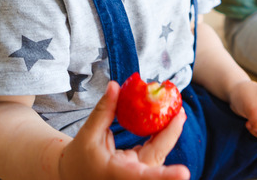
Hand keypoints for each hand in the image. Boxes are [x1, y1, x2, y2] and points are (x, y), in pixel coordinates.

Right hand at [59, 81, 189, 179]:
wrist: (73, 174)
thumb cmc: (78, 158)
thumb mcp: (87, 134)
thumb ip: (103, 111)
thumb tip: (114, 85)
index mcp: (118, 174)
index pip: (144, 176)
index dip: (165, 176)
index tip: (184, 172)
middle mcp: (131, 177)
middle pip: (157, 158)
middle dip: (171, 136)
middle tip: (179, 113)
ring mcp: (137, 173)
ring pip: (159, 154)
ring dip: (168, 133)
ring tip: (177, 112)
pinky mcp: (139, 167)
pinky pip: (154, 151)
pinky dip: (160, 136)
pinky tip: (167, 120)